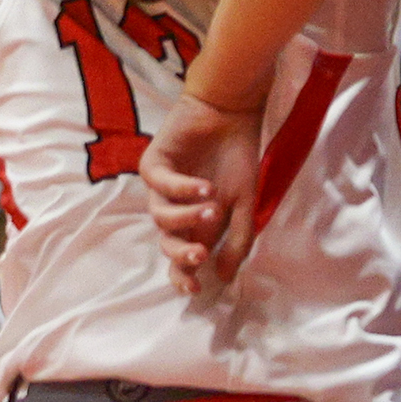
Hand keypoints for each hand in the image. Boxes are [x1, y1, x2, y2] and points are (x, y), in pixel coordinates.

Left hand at [141, 93, 263, 293]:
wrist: (231, 113)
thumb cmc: (238, 157)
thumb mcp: (246, 203)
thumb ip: (237, 239)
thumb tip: (225, 278)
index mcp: (195, 222)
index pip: (181, 257)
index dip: (183, 275)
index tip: (195, 288)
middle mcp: (175, 208)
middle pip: (166, 242)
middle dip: (180, 253)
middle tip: (199, 255)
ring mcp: (162, 187)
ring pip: (160, 216)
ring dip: (185, 217)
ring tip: (212, 208)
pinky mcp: (154, 164)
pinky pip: (161, 184)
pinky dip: (182, 189)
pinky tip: (205, 187)